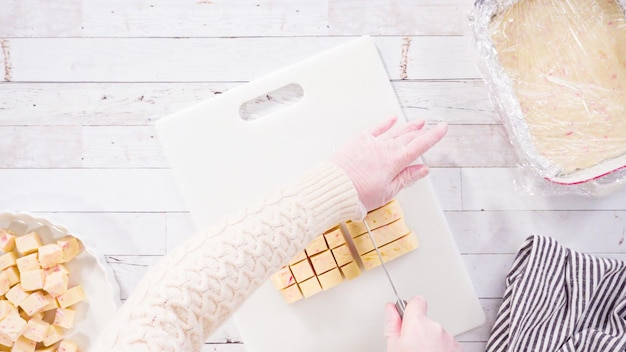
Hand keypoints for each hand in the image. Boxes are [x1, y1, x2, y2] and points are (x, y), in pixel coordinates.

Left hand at [332, 116, 446, 215]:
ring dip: (407, 126)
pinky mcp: (358, 141)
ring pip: (395, 132)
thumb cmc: (358, 194)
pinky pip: (375, 128)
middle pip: (408, 137)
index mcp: (395, 161)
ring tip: (418, 121)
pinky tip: (392, 119)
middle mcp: (385, 148)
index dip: (433, 136)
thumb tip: (422, 170)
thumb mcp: (388, 191)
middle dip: (421, 132)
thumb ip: (406, 178)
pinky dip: (385, 123)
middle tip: (431, 126)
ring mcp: (372, 143)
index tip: (442, 128)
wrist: (334, 187)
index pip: (419, 146)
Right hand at [385, 296, 461, 351]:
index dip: (409, 308)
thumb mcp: (393, 346)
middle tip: (410, 347)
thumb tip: (390, 308)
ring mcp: (449, 339)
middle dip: (419, 331)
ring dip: (431, 342)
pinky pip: (447, 344)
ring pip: (437, 334)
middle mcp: (436, 328)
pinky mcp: (458, 349)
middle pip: (425, 321)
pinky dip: (441, 350)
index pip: (416, 301)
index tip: (405, 316)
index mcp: (418, 323)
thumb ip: (392, 324)